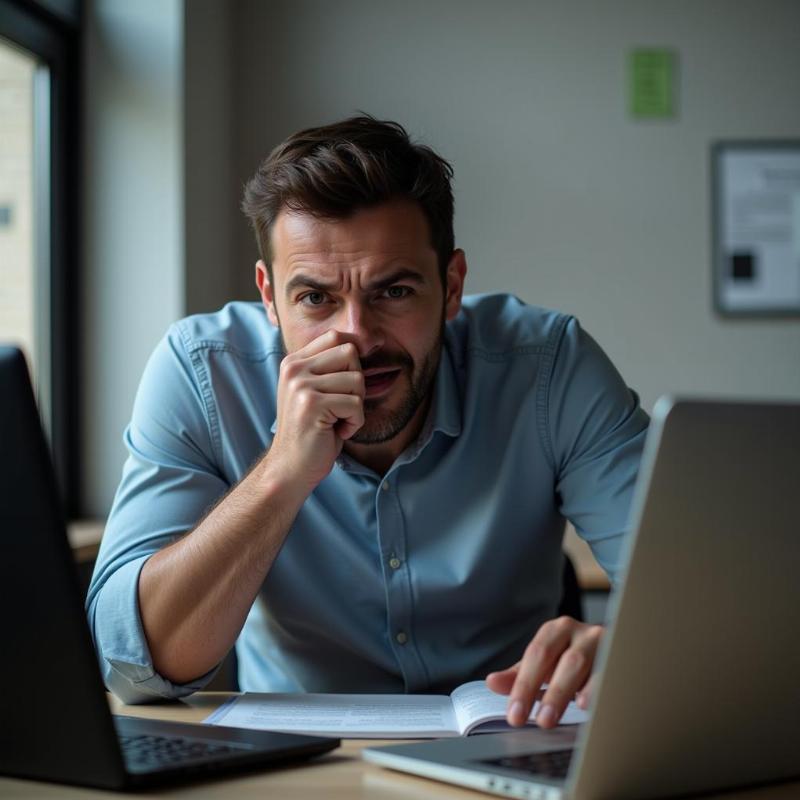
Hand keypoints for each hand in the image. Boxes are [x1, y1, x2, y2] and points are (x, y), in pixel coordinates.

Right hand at [267, 329, 364, 493]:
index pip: (336, 337)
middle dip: (357, 382)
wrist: (290, 468)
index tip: (345, 388)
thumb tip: (361, 344)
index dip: (352, 362)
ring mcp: (300, 385)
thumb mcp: (315, 392)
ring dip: (356, 407)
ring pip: (357, 379)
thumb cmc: (311, 432)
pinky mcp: (312, 404)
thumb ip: (329, 368)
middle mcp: (294, 369)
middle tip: (342, 406)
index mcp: (293, 362)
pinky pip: (356, 404)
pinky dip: (354, 423)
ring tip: (337, 421)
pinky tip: (336, 432)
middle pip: (350, 352)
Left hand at [486, 616, 603, 728]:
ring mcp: (605, 643)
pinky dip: (598, 690)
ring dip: (570, 692)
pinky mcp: (623, 658)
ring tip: (557, 715)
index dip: (524, 685)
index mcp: (556, 630)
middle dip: (550, 692)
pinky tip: (587, 705)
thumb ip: (520, 675)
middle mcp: (580, 633)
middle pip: (563, 660)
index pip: (536, 655)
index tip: (515, 714)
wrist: (614, 650)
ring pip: (586, 665)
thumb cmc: (573, 660)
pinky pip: (611, 673)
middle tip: (539, 721)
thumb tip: (493, 682)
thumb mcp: (545, 665)